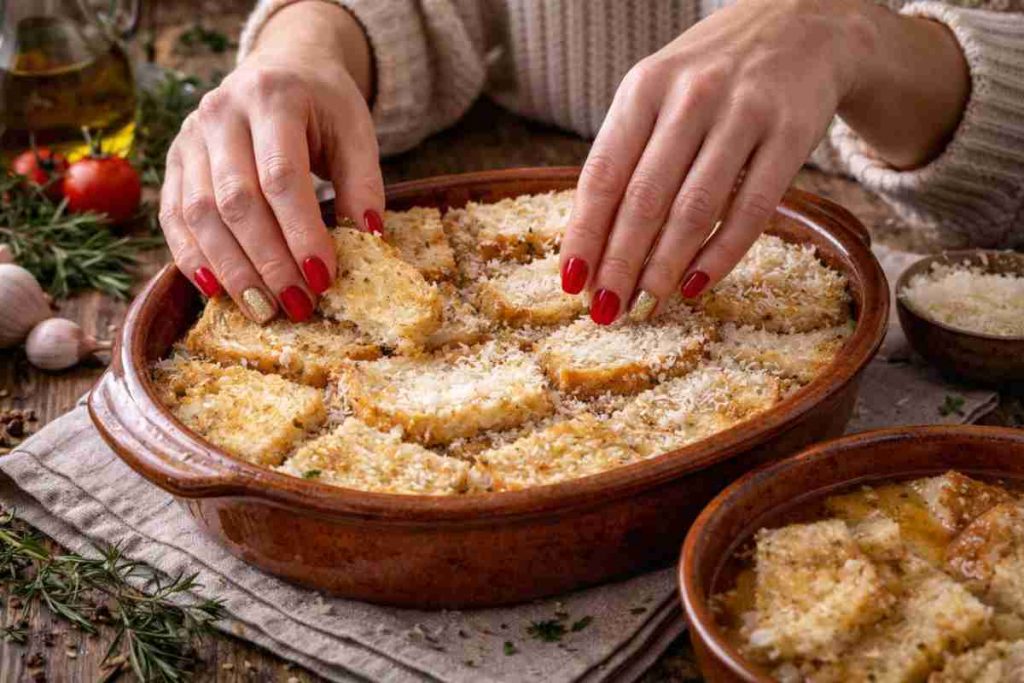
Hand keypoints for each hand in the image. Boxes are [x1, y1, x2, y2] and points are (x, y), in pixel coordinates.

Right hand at [159, 2, 380, 322]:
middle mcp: (221, 113)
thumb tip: (370, 238)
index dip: (301, 233)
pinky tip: (218, 292)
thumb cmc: (324, 106)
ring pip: (199, 214)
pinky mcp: (173, 160)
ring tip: (264, 310)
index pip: (282, 176)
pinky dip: (192, 258)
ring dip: (231, 270)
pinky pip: (173, 217)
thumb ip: (364, 183)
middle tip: (296, 305)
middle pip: (236, 201)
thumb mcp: (356, 131)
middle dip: (267, 261)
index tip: (322, 278)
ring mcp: (189, 136)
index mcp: (273, 97)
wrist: (281, 66)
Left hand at [560, 0, 966, 323]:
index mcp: (643, 88)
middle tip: (607, 311)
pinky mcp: (791, 132)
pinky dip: (721, 253)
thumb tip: (594, 242)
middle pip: (644, 198)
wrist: (804, 23)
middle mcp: (690, 96)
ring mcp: (743, 112)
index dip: (584, 234)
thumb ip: (629, 155)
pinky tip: (697, 284)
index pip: (602, 174)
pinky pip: (753, 208)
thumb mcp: (659, 94)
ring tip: (646, 305)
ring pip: (695, 207)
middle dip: (620, 263)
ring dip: (665, 266)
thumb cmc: (713, 76)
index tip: (572, 283)